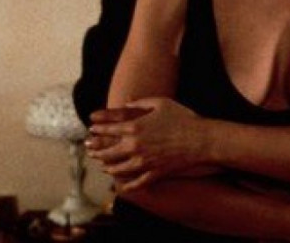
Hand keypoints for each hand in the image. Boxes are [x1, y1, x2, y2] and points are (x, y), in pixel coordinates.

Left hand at [85, 97, 207, 189]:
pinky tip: (122, 187)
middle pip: (109, 152)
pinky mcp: (155, 173)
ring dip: (109, 168)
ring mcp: (144, 162)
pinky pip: (137, 182)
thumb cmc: (182, 118)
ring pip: (120, 169)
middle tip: (90, 151)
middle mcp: (135, 146)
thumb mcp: (161, 103)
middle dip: (97, 151)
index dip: (98, 129)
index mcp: (135, 127)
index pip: (109, 129)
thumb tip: (127, 103)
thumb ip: (140, 102)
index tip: (91, 129)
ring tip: (104, 167)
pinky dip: (128, 186)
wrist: (200, 140)